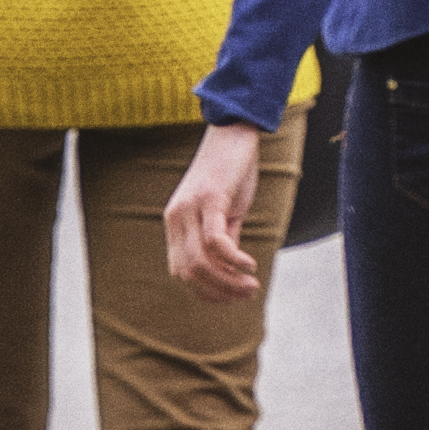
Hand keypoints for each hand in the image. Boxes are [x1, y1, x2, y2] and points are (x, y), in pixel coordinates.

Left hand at [162, 124, 270, 297]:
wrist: (233, 132)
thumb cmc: (231, 171)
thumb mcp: (225, 211)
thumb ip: (223, 239)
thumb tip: (229, 270)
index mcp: (176, 224)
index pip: (181, 272)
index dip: (206, 292)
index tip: (233, 297)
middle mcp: (176, 218)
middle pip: (188, 273)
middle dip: (219, 292)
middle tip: (249, 293)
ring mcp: (190, 209)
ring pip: (200, 262)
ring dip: (228, 281)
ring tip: (252, 285)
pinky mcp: (209, 199)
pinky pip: (214, 241)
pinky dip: (232, 260)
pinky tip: (250, 264)